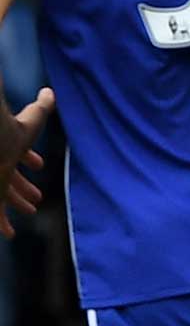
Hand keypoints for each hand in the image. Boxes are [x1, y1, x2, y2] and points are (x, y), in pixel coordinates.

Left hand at [2, 88, 53, 239]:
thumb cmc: (7, 132)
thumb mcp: (30, 122)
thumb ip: (40, 108)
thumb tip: (49, 91)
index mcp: (6, 150)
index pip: (16, 155)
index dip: (29, 159)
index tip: (39, 165)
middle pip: (7, 180)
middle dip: (21, 191)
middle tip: (33, 202)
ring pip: (1, 199)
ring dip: (11, 210)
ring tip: (23, 219)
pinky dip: (2, 223)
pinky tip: (7, 233)